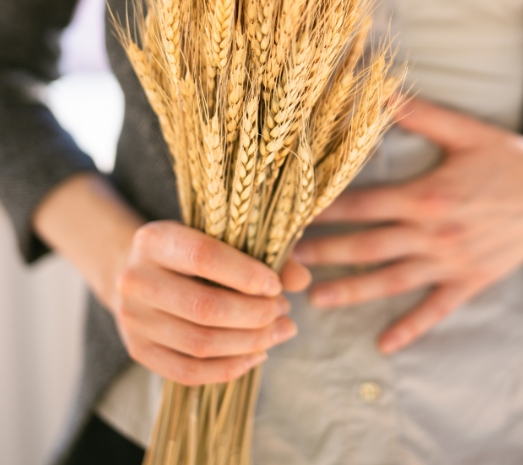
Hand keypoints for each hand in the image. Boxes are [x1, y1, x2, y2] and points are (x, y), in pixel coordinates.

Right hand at [114, 220, 310, 385]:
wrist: (140, 271)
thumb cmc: (192, 249)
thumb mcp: (220, 237)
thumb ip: (263, 253)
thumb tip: (302, 280)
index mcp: (154, 239)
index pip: (204, 257)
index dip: (246, 274)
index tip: (276, 285)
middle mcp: (135, 279)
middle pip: (204, 307)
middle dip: (255, 314)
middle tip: (284, 309)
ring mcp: (132, 319)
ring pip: (199, 343)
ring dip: (250, 342)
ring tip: (280, 330)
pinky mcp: (138, 351)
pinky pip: (188, 373)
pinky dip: (229, 368)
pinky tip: (257, 354)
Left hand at [293, 98, 522, 353]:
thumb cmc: (509, 157)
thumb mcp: (465, 131)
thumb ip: (419, 113)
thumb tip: (379, 90)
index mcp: (427, 195)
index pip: (363, 205)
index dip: (325, 211)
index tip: (293, 215)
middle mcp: (434, 233)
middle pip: (367, 246)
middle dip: (325, 253)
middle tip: (286, 260)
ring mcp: (451, 262)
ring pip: (391, 281)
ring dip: (351, 291)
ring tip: (315, 299)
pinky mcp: (470, 280)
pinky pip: (435, 309)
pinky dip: (410, 328)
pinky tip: (385, 344)